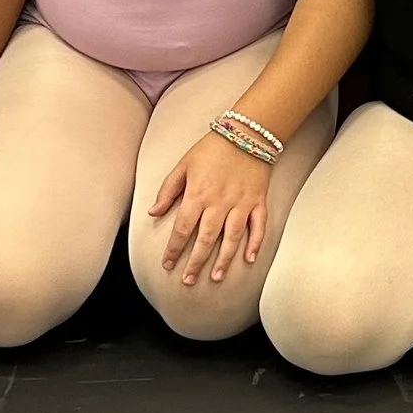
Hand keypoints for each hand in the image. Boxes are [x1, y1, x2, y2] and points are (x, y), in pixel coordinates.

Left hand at [152, 130, 274, 283]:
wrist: (247, 132)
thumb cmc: (211, 148)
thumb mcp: (183, 165)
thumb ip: (168, 190)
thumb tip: (153, 213)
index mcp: (198, 195)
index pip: (182, 229)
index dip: (174, 249)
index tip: (167, 264)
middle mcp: (219, 203)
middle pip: (205, 239)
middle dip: (195, 262)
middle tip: (188, 280)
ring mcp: (241, 203)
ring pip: (231, 237)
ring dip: (224, 259)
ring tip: (216, 277)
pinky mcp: (258, 201)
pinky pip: (258, 226)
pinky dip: (255, 243)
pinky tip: (249, 259)